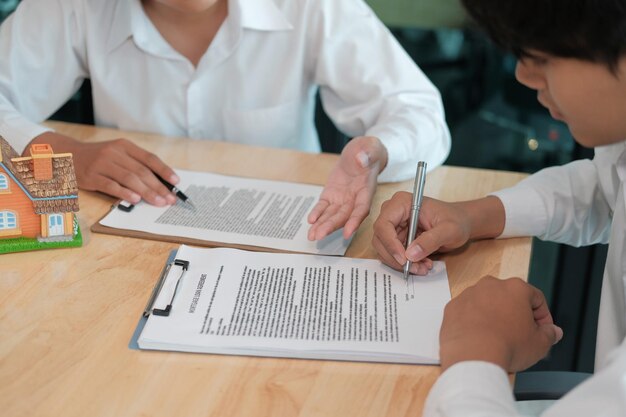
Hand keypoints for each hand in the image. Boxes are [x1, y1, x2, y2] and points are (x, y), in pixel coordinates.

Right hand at [30, 132, 177, 205]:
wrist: (66, 154)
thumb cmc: (97, 157)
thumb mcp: (117, 154)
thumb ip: (134, 164)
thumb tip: (159, 182)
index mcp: (124, 146)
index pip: (149, 158)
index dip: (164, 170)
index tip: (176, 182)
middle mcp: (114, 152)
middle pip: (141, 171)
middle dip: (158, 186)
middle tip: (170, 199)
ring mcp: (101, 164)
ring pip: (129, 178)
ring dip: (146, 192)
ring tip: (158, 202)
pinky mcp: (91, 176)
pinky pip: (111, 185)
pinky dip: (124, 193)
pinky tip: (135, 200)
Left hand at [307, 136, 387, 240]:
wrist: (360, 151)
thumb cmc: (369, 151)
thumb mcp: (370, 148)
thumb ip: (367, 155)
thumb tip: (361, 160)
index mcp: (367, 190)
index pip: (361, 208)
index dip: (354, 221)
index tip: (347, 233)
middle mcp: (355, 198)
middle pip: (343, 216)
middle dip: (331, 226)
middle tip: (319, 236)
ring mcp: (342, 198)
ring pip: (332, 214)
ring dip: (322, 225)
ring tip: (312, 236)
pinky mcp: (331, 194)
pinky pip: (323, 206)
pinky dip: (317, 213)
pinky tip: (310, 220)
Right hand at [372, 194, 504, 274]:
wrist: (460, 223)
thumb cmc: (456, 220)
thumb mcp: (449, 230)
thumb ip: (431, 240)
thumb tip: (411, 255)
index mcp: (402, 203)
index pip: (383, 224)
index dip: (390, 243)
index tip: (404, 259)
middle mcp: (393, 213)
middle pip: (380, 239)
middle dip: (396, 258)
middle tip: (415, 268)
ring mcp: (394, 226)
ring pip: (385, 250)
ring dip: (401, 263)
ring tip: (423, 267)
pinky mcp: (397, 238)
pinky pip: (394, 254)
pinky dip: (406, 263)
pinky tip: (422, 264)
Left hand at [439, 276, 562, 371]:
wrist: (473, 355)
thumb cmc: (507, 346)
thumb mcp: (539, 344)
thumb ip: (549, 334)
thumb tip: (553, 331)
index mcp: (516, 288)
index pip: (536, 298)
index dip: (543, 316)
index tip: (542, 330)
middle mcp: (491, 285)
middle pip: (509, 298)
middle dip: (516, 314)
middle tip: (520, 335)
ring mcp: (469, 294)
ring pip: (486, 303)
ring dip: (493, 316)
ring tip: (497, 338)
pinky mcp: (453, 307)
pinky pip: (467, 312)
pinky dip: (473, 322)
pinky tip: (479, 338)